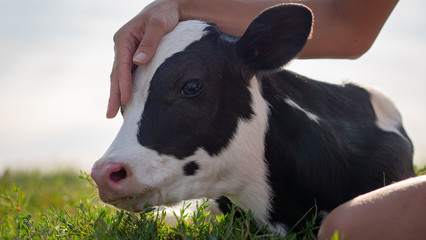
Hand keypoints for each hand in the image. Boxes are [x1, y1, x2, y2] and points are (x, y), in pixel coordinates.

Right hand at [107, 0, 180, 117]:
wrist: (168, 8)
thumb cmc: (163, 14)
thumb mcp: (158, 25)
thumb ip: (149, 43)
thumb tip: (138, 61)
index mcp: (124, 38)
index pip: (122, 66)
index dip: (123, 84)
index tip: (125, 100)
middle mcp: (122, 45)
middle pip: (116, 74)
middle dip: (113, 95)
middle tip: (109, 114)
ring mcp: (126, 51)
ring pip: (119, 75)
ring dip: (116, 93)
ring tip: (112, 112)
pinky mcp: (133, 55)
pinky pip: (126, 73)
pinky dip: (124, 86)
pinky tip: (124, 99)